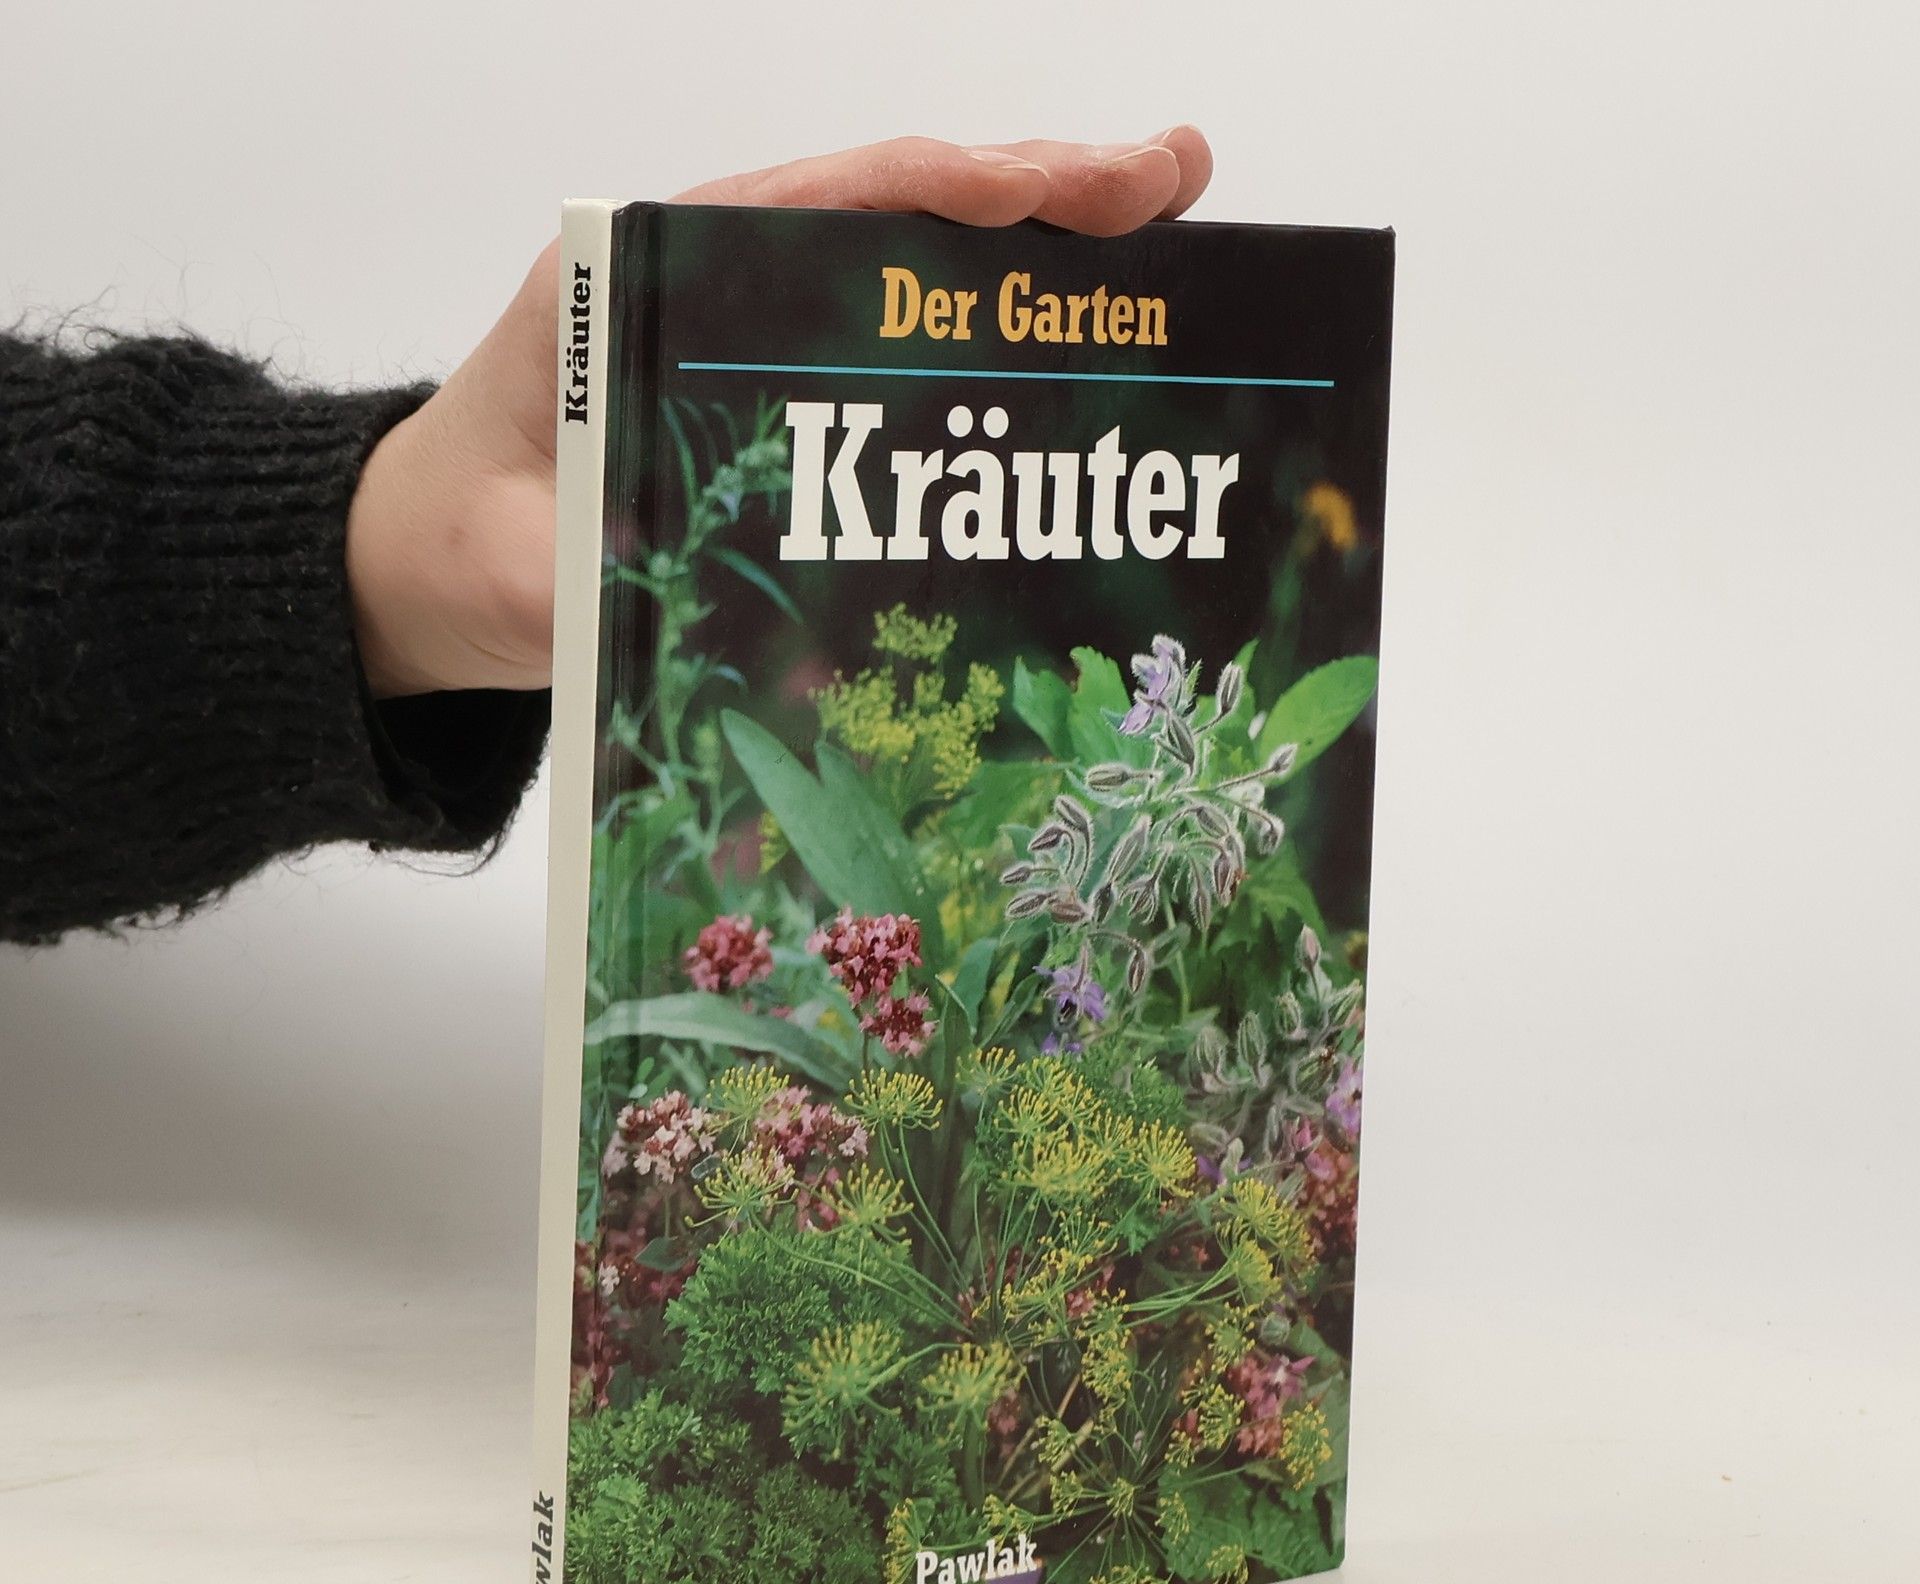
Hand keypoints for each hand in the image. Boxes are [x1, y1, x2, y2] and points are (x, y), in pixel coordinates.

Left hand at [347, 130, 1214, 698]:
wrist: (437, 561)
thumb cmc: (471, 539)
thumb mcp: (522, 557)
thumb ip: (592, 571)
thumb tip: (690, 592)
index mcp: (657, 279)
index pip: (826, 204)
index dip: (950, 193)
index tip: (1057, 187)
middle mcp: (725, 283)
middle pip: (900, 214)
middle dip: (1041, 192)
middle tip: (1174, 179)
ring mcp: (766, 338)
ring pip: (918, 275)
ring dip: (1041, 256)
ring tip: (1165, 232)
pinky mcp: (792, 403)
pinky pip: (903, 357)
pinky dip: (993, 344)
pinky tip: (1077, 357)